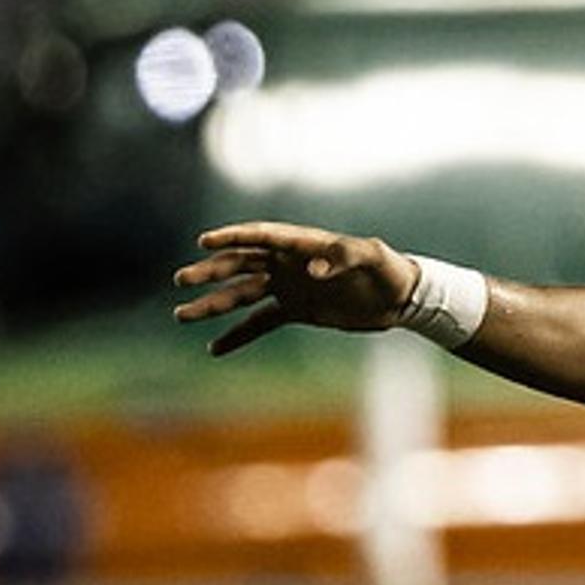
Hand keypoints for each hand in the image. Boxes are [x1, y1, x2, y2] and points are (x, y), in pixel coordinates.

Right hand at [173, 222, 417, 355]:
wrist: (402, 298)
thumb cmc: (389, 269)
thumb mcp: (372, 256)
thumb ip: (346, 257)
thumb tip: (315, 271)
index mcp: (303, 245)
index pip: (261, 236)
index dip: (233, 237)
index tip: (204, 241)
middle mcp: (290, 264)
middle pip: (241, 264)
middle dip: (210, 271)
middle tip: (182, 279)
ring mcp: (290, 288)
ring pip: (242, 294)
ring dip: (213, 303)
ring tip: (182, 315)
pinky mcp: (297, 311)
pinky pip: (260, 323)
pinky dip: (238, 335)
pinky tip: (215, 348)